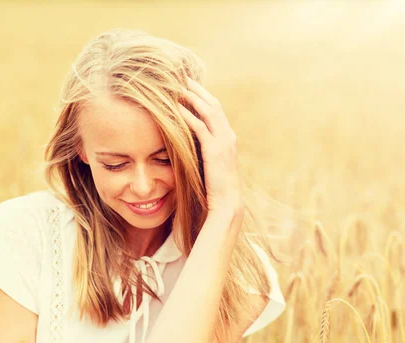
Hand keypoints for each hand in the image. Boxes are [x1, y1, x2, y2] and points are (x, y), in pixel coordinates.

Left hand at [178, 77, 242, 216]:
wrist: (226, 203)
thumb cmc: (215, 188)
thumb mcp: (210, 164)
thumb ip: (203, 149)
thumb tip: (187, 141)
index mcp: (228, 137)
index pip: (216, 109)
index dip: (203, 95)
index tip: (188, 85)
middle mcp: (228, 136)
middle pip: (213, 104)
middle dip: (197, 89)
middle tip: (181, 77)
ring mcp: (223, 142)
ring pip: (208, 110)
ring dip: (192, 96)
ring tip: (177, 86)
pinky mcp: (214, 151)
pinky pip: (200, 126)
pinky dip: (188, 114)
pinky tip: (176, 107)